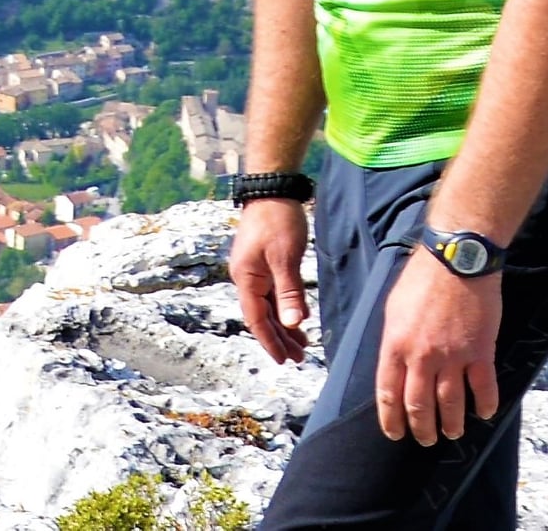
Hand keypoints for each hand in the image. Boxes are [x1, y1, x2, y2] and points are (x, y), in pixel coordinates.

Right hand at [230, 198, 310, 362]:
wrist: (272, 187)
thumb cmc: (278, 219)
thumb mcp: (285, 258)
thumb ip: (289, 292)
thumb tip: (293, 324)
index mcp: (246, 279)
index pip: (257, 320)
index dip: (271, 342)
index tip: (285, 361)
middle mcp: (246, 277)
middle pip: (262, 316)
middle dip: (280, 338)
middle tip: (299, 357)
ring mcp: (254, 270)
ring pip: (268, 305)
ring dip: (284, 324)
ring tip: (301, 343)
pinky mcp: (263, 261)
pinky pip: (273, 292)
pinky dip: (285, 306)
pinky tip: (299, 317)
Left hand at [375, 247, 500, 444]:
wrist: (458, 258)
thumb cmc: (423, 277)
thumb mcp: (394, 308)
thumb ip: (393, 340)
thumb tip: (394, 364)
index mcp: (395, 345)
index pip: (388, 394)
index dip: (391, 420)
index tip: (396, 433)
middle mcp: (421, 357)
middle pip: (418, 406)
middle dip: (422, 428)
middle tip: (426, 439)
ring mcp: (452, 356)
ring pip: (450, 404)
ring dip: (451, 424)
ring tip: (453, 432)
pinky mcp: (480, 351)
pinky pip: (483, 388)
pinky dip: (484, 405)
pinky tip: (484, 413)